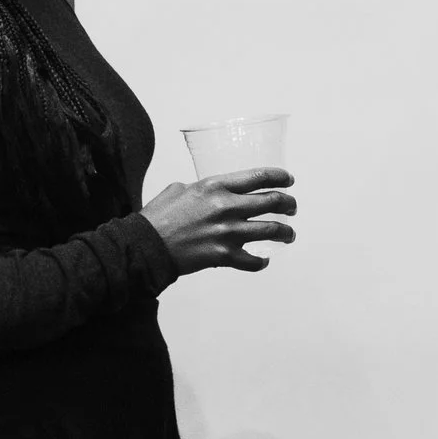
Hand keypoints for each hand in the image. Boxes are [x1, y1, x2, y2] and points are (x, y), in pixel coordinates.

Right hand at [143, 166, 297, 273]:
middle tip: (292, 208)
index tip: (289, 181)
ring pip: (272, 230)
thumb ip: (201, 188)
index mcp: (215, 186)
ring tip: (289, 234)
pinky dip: (262, 262)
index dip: (280, 177)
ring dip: (285, 232)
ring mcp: (227, 232)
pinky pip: (254, 261)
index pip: (259, 176)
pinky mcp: (224, 255)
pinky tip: (263, 260)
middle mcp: (226, 206)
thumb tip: (211, 191)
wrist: (145, 246)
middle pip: (272, 201)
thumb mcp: (178, 189)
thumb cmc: (157, 217)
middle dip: (288, 204)